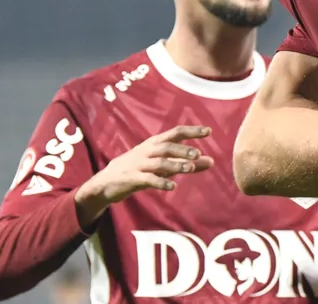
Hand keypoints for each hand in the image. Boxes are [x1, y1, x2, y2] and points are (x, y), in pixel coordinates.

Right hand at [74, 125, 213, 226]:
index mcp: (154, 143)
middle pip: (166, 146)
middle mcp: (147, 151)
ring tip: (190, 168)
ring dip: (175, 165)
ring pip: (158, 162)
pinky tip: (172, 186)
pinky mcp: (131, 179)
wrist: (105, 183)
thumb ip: (186, 162)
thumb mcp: (163, 165)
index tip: (209, 131)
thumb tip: (212, 161)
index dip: (192, 131)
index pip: (175, 133)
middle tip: (198, 154)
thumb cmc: (139, 169)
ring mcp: (138, 164)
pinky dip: (160, 182)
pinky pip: (147, 179)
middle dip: (182, 149)